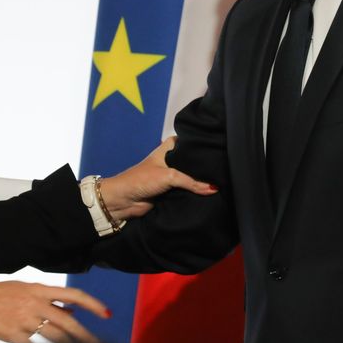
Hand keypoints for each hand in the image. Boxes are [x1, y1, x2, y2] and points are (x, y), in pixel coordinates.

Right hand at [0, 275, 108, 342]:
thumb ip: (50, 302)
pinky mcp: (14, 335)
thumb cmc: (1, 294)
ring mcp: (25, 320)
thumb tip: (72, 313)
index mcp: (40, 289)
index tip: (106, 313)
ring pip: (55, 337)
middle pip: (68, 322)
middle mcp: (35, 304)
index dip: (92, 304)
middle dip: (86, 336)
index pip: (73, 295)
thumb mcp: (27, 291)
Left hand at [99, 136, 216, 220]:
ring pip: (188, 178)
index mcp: (166, 150)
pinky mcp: (168, 193)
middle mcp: (168, 162)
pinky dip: (193, 194)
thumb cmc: (141, 180)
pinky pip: (184, 192)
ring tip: (218, 181)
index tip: (213, 145)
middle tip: (219, 167)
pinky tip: (207, 195)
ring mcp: (168, 178)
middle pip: (189, 162)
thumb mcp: (169, 176)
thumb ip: (191, 182)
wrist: (123, 201)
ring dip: (197, 182)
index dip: (196, 143)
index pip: (185, 141)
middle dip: (200, 166)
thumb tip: (213, 188)